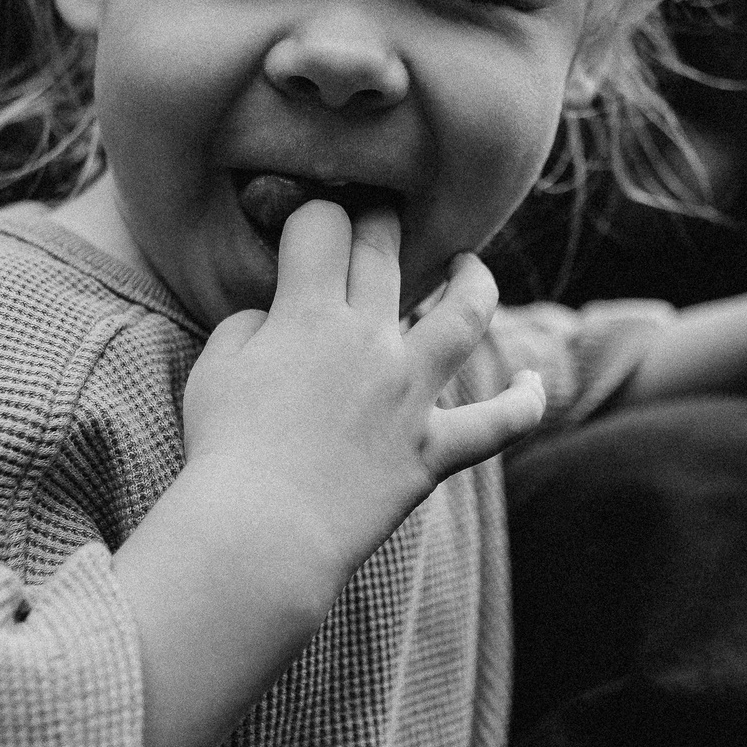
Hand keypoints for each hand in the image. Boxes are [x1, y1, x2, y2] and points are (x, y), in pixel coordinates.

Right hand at [180, 200, 544, 580]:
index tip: (309, 226)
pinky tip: (531, 381)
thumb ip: (248, 325)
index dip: (315, 214)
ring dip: (473, 281)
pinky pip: (499, 423)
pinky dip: (524, 401)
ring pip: (464, 315)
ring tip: (468, 266)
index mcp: (309, 314)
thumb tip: (275, 318)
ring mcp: (411, 393)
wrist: (262, 532)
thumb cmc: (225, 449)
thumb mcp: (215, 368)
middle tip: (376, 218)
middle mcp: (371, 340)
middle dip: (380, 222)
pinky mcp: (433, 449)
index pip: (323, 225)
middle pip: (386, 252)